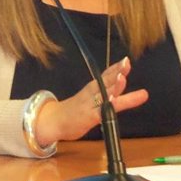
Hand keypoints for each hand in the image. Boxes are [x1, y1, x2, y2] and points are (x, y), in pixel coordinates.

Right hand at [33, 56, 149, 144]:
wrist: (53, 121)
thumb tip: (117, 86)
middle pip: (106, 80)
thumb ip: (103, 92)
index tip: (125, 59)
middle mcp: (91, 93)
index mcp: (92, 88)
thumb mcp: (88, 98)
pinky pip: (100, 111)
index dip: (115, 67)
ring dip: (114, 86)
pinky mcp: (88, 117)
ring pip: (104, 93)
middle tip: (126, 62)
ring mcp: (90, 104)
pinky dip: (107, 105)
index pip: (105, 75)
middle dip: (117, 71)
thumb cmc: (74, 110)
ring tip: (123, 78)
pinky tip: (113, 100)